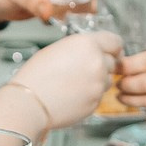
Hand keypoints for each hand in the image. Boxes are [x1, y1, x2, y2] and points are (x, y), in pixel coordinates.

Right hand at [4, 31, 121, 129]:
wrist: (29, 102)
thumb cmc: (37, 75)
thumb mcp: (59, 48)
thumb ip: (82, 48)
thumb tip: (95, 51)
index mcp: (88, 44)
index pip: (116, 42)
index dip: (115, 48)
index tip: (114, 52)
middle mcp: (97, 63)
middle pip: (113, 62)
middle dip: (103, 65)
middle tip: (84, 70)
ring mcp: (98, 85)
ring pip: (108, 81)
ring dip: (98, 81)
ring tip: (75, 83)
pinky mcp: (95, 102)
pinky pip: (99, 96)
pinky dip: (90, 96)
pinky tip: (72, 94)